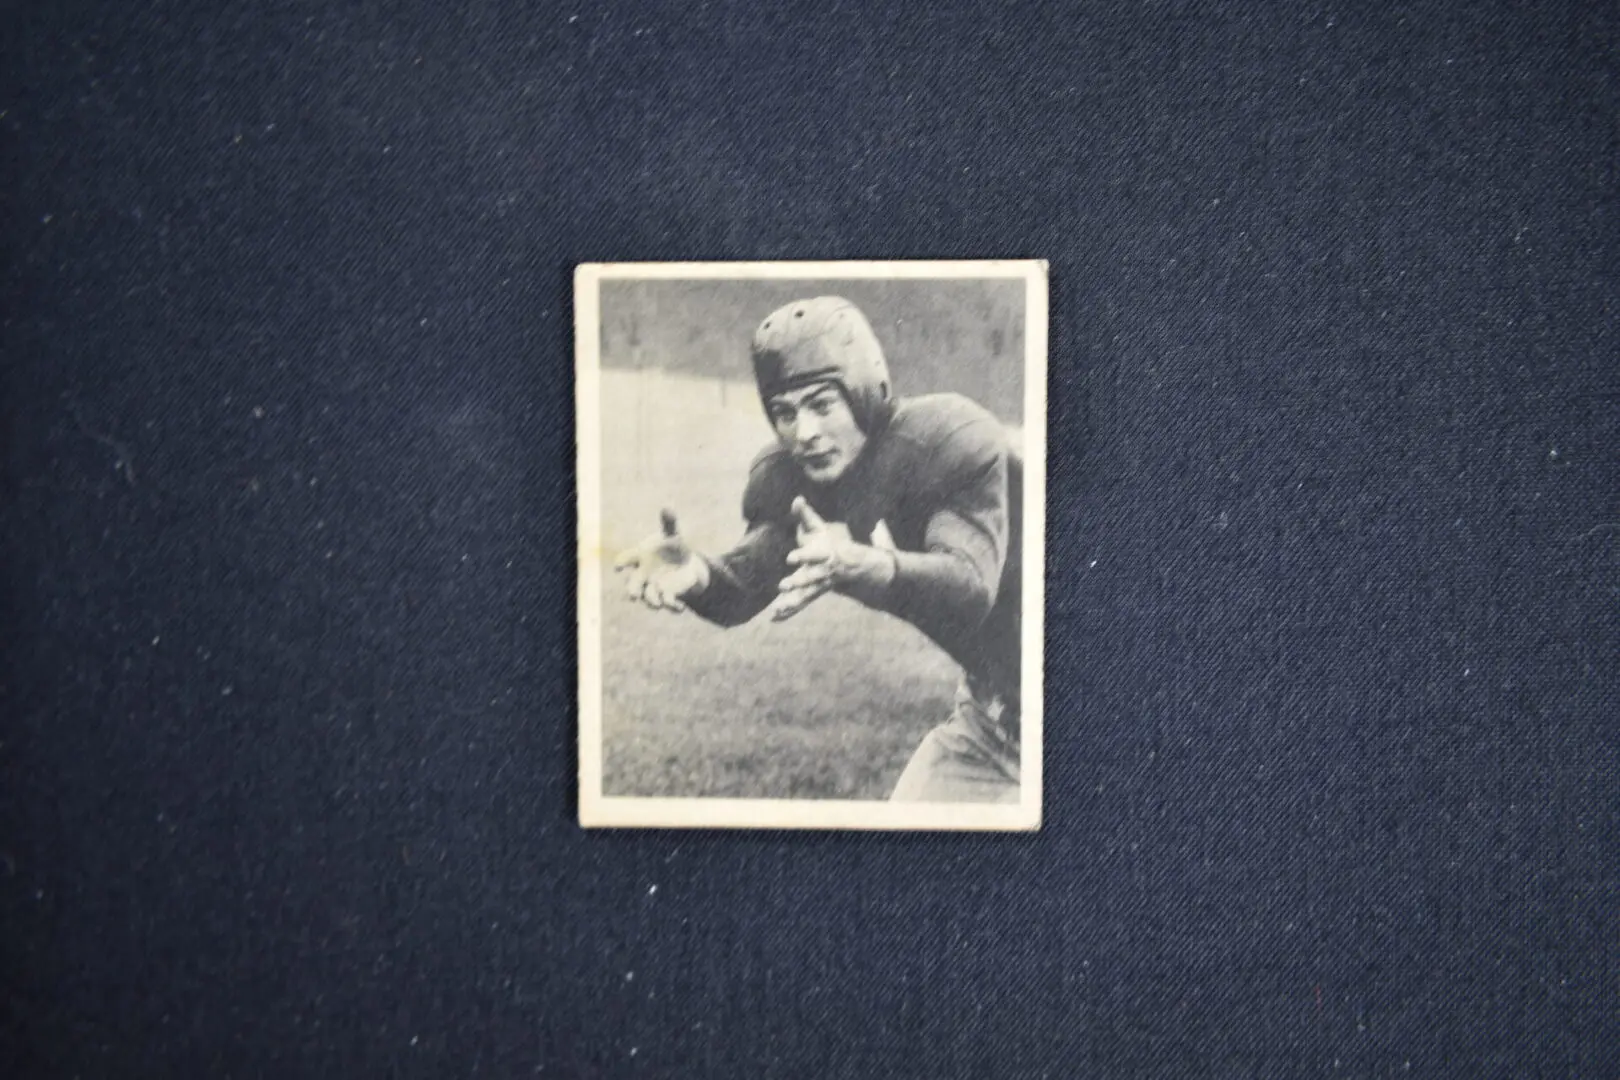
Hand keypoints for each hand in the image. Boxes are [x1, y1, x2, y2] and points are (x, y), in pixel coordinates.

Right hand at [613, 509, 709, 612]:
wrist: (685, 564)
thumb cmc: (672, 547)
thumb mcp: (673, 534)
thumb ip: (669, 524)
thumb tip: (667, 507)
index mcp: (639, 557)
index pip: (626, 559)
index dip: (621, 563)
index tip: (618, 567)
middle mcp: (642, 574)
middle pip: (632, 584)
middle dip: (632, 590)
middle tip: (633, 595)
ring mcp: (653, 587)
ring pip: (648, 597)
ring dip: (652, 601)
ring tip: (657, 603)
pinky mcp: (667, 595)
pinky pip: (667, 603)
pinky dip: (673, 606)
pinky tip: (680, 608)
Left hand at [770, 497, 894, 621]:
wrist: (848, 564)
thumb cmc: (828, 542)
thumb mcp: (819, 527)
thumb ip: (805, 516)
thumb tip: (796, 499)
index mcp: (822, 554)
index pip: (812, 555)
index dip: (802, 555)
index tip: (790, 558)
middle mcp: (821, 572)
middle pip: (809, 578)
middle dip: (797, 582)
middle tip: (782, 586)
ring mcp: (818, 585)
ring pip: (806, 595)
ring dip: (792, 602)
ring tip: (777, 608)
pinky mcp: (812, 594)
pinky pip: (801, 604)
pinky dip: (789, 612)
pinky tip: (774, 618)